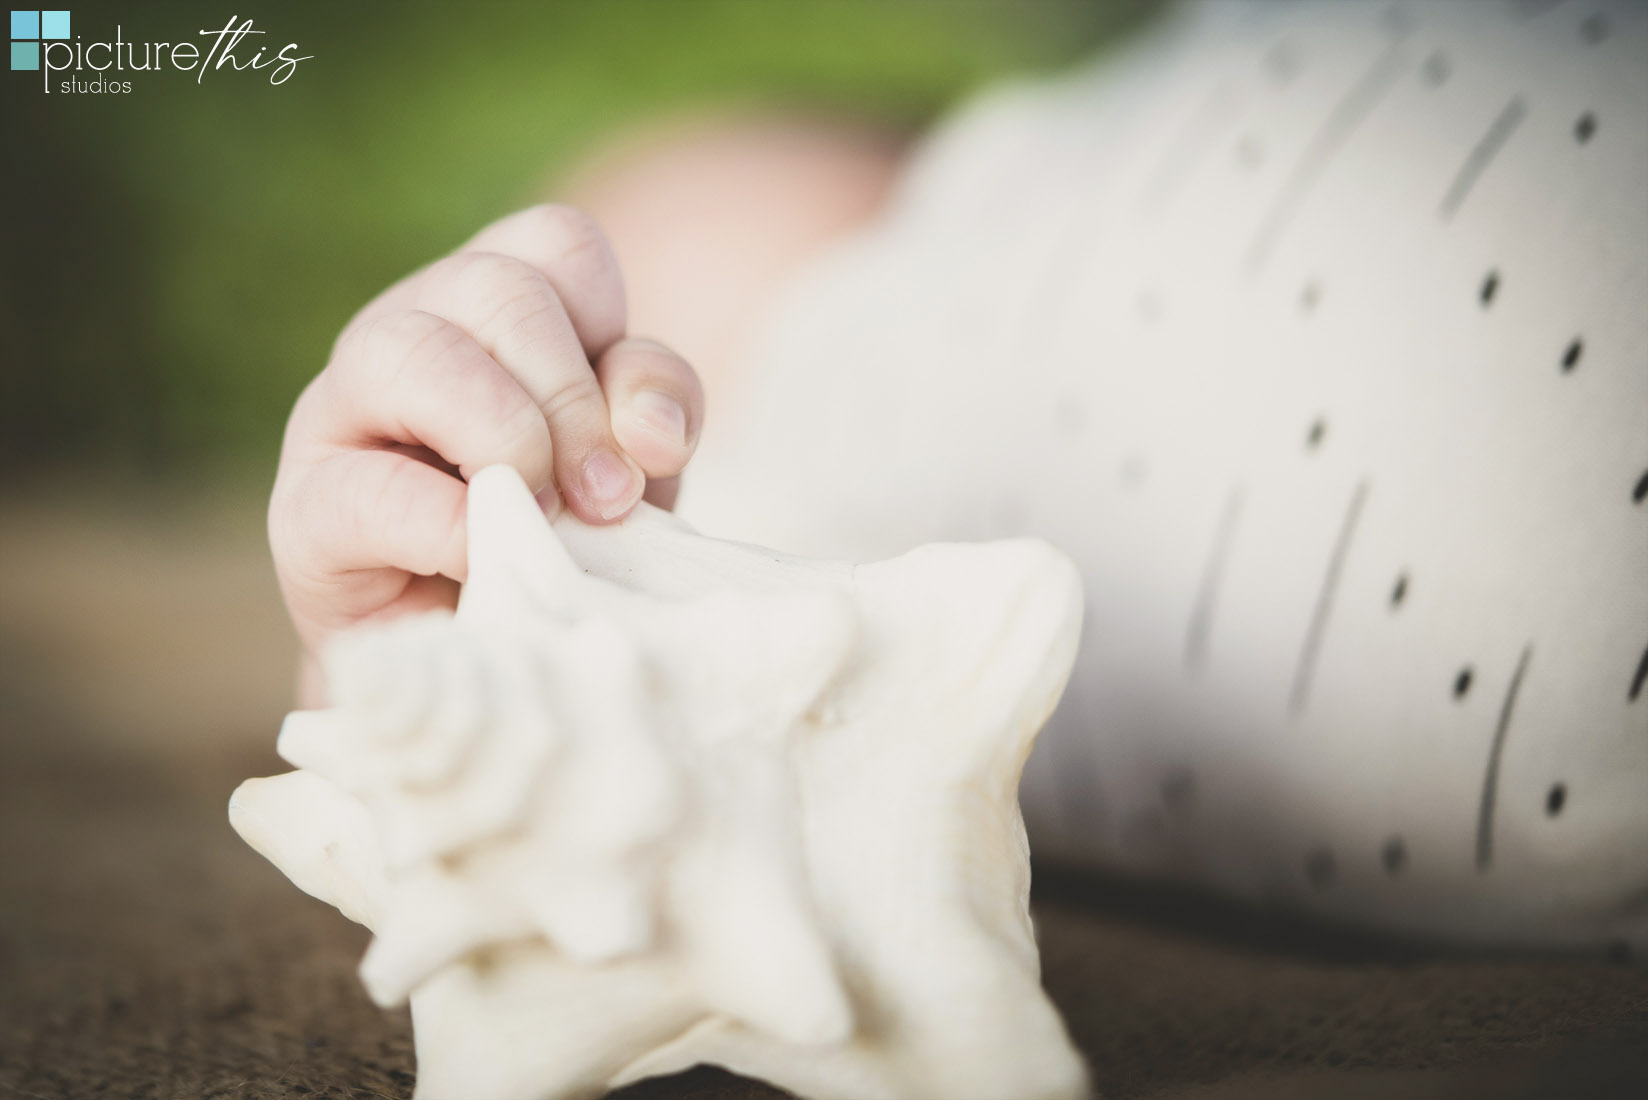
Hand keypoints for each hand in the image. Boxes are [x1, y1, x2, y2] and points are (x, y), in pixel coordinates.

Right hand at [269, 204, 703, 699]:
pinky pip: (369, 488)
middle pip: (496, 288)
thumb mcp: (633, 464)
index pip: (557, 246)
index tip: (640, 440)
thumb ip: (653, 411)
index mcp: (492, 307)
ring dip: (507, 437)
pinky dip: (451, 529)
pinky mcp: (303, 512)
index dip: (614, 333)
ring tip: (547, 516)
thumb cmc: (560, 540)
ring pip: (411, 350)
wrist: (485, 661)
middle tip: (604, 498)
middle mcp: (408, 332)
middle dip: (572, 398)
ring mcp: (340, 413)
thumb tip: (645, 430)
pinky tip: (488, 562)